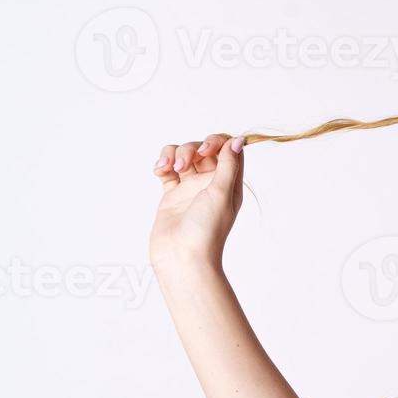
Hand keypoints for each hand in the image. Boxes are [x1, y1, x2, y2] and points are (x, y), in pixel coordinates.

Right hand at [148, 133, 246, 269]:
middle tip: (184, 164)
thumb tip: (238, 140)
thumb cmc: (206, 230)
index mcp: (229, 183)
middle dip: (191, 148)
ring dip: (174, 154)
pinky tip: (159, 170)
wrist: (182, 257)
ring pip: (183, 156)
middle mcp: (211, 184)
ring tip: (168, 168)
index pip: (227, 149)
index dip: (216, 142)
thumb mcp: (222, 193)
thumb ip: (229, 165)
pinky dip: (163, 164)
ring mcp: (190, 189)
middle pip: (202, 149)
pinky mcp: (171, 195)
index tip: (205, 151)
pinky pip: (167, 170)